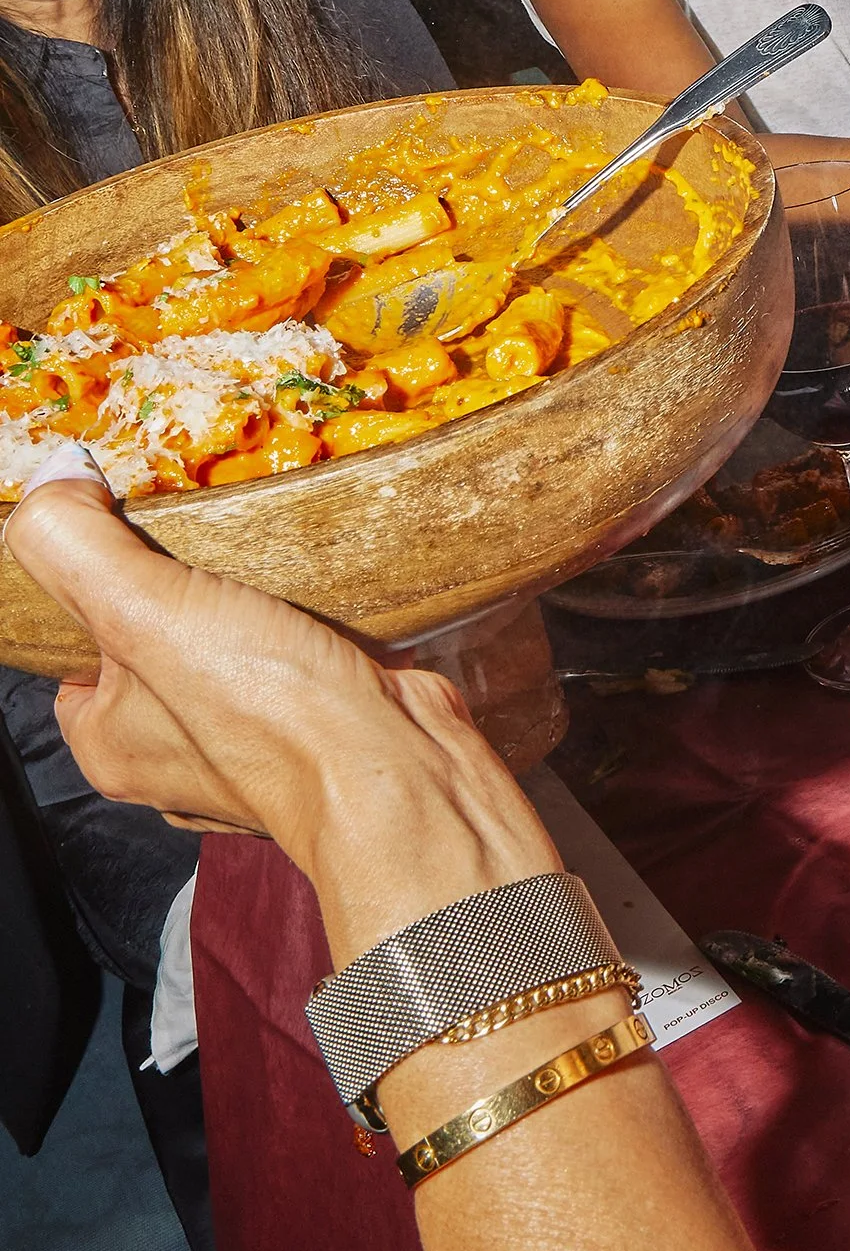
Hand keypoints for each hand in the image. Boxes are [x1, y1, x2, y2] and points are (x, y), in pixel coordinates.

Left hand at [2, 476, 555, 961]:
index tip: (134, 537)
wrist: (400, 772)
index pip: (74, 654)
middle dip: (186, 586)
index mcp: (112, 743)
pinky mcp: (324, 727)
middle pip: (158, 642)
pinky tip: (328, 594)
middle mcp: (174, 755)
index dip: (95, 589)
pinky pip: (303, 660)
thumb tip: (49, 478)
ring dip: (256, 601)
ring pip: (235, 649)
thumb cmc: (268, 708)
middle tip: (212, 534)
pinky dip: (315, 625)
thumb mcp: (142, 610)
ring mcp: (255, 747)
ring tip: (273, 554)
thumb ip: (74, 545)